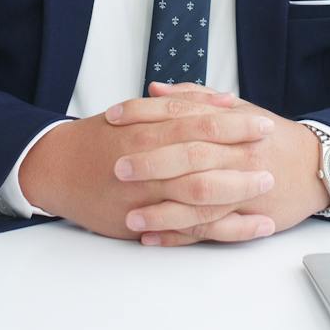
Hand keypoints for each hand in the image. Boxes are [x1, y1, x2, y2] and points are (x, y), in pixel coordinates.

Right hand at [18, 90, 279, 241]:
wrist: (56, 168)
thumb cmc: (100, 138)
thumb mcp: (135, 112)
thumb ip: (178, 105)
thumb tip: (221, 100)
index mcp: (146, 129)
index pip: (197, 124)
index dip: (233, 124)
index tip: (263, 123)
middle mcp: (146, 161)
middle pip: (202, 159)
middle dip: (240, 157)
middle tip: (272, 155)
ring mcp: (145, 195)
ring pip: (198, 196)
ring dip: (237, 192)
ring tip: (267, 187)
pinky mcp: (143, 222)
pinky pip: (191, 229)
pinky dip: (226, 229)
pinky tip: (253, 227)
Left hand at [107, 82, 329, 245]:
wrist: (317, 167)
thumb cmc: (272, 138)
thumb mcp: (238, 109)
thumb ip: (195, 99)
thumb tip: (155, 91)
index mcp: (231, 123)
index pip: (182, 115)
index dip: (146, 115)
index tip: (114, 118)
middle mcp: (236, 154)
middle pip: (190, 157)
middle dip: (152, 163)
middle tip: (118, 167)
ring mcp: (241, 189)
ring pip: (198, 200)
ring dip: (161, 210)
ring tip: (128, 215)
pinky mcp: (246, 218)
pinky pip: (210, 230)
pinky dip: (178, 236)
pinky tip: (151, 238)